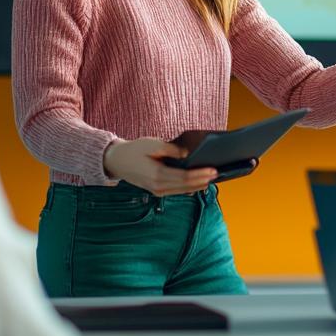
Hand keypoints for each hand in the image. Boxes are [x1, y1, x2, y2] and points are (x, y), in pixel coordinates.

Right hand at [102, 139, 216, 195]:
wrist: (117, 161)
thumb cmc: (134, 150)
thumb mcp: (151, 144)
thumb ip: (170, 149)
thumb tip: (186, 154)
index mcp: (157, 175)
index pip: (185, 177)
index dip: (200, 174)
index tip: (213, 170)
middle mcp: (158, 186)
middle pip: (186, 186)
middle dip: (203, 180)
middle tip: (217, 174)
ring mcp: (157, 190)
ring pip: (183, 191)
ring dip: (198, 185)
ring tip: (211, 179)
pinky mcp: (157, 190)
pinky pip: (176, 190)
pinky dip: (189, 187)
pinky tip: (198, 183)